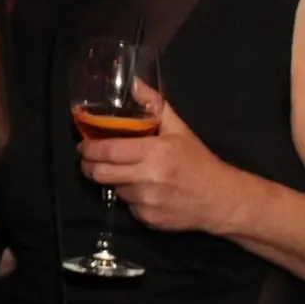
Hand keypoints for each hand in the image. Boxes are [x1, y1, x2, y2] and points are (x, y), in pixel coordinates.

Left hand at [78, 85, 247, 234]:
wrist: (221, 199)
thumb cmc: (198, 162)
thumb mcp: (179, 129)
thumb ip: (155, 105)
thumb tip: (134, 83)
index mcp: (154, 153)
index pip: (109, 151)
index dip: (89, 149)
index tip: (83, 146)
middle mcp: (148, 178)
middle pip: (102, 174)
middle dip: (90, 167)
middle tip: (90, 161)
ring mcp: (147, 201)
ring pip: (115, 190)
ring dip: (116, 182)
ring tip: (128, 174)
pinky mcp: (149, 220)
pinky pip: (129, 207)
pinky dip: (131, 198)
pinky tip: (145, 191)